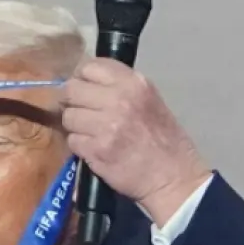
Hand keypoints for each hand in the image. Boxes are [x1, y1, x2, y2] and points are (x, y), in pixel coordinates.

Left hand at [60, 58, 210, 225]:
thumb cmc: (165, 141)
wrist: (174, 178)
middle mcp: (119, 99)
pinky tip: (95, 150)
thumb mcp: (150, 101)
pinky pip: (73, 140)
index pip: (91, 66)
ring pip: (69, 116)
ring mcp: (106, 125)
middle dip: (73, 102)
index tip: (86, 91)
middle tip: (82, 113)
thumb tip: (87, 84)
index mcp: (134, 83)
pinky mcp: (96, 149)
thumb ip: (121, 88)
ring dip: (75, 127)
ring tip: (91, 135)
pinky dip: (80, 146)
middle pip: (73, 89)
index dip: (83, 79)